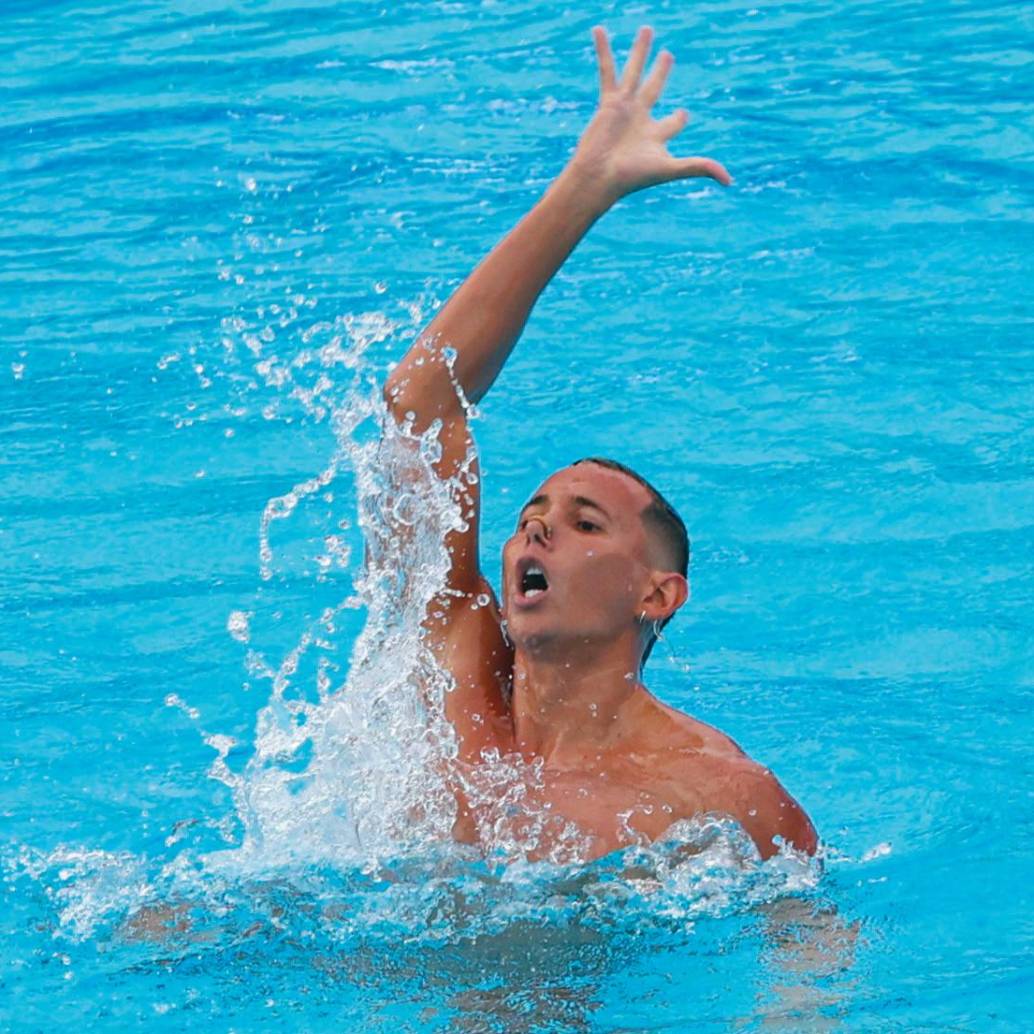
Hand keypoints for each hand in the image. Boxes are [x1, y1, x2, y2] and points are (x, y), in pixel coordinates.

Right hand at [568, 26, 730, 205]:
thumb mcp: (670, 169)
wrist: (599, 175)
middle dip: (661, 73)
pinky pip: (607, 69)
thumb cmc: (633, 176)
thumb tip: (729, 181)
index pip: (672, 122)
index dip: (679, 118)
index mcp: (655, 135)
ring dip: (641, 51)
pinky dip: (603, 50)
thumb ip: (699, 167)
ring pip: (634, 71)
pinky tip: (599, 30)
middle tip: (668, 56)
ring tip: (647, 29)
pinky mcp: (608, 101)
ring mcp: (624, 108)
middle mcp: (640, 119)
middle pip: (654, 89)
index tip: (682, 114)